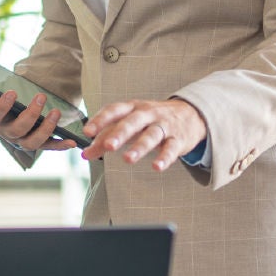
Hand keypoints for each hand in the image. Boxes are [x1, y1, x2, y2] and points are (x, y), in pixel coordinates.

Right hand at [0, 89, 76, 151]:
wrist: (13, 106)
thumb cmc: (2, 95)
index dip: (2, 106)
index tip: (12, 93)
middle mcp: (5, 132)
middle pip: (16, 130)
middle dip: (30, 115)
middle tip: (41, 96)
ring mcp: (21, 140)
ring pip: (31, 142)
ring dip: (46, 129)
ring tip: (56, 113)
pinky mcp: (37, 143)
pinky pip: (48, 147)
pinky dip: (60, 145)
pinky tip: (72, 141)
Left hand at [79, 98, 206, 169]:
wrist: (190, 114)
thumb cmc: (151, 120)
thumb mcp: (129, 124)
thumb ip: (106, 138)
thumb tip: (85, 154)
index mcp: (133, 108)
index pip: (114, 110)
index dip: (100, 120)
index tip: (87, 132)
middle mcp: (148, 113)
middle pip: (133, 122)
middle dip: (120, 133)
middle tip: (108, 146)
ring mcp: (164, 125)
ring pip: (151, 135)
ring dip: (140, 147)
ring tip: (127, 159)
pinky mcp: (178, 139)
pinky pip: (171, 148)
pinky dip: (164, 158)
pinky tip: (156, 167)